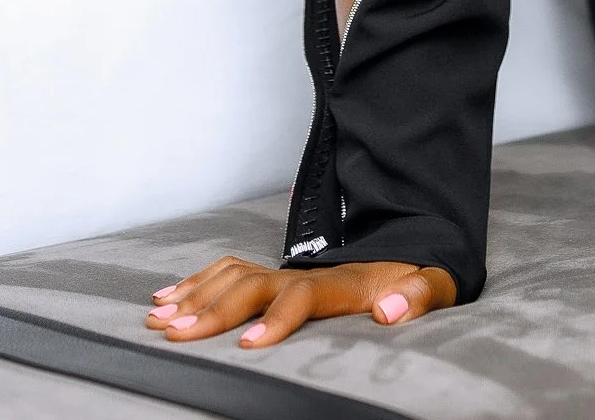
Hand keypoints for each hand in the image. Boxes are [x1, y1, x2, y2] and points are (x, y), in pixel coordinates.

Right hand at [145, 256, 454, 347]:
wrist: (410, 246)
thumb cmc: (419, 277)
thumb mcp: (436, 283)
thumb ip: (418, 295)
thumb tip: (387, 311)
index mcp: (343, 283)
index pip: (302, 296)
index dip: (276, 320)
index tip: (249, 347)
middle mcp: (307, 273)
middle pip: (253, 285)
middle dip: (212, 310)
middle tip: (175, 335)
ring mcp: (288, 271)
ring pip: (233, 276)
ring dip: (194, 296)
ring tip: (158, 320)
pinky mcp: (276, 275)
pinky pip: (229, 271)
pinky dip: (195, 282)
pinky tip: (167, 299)